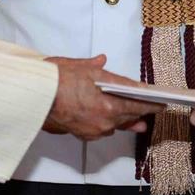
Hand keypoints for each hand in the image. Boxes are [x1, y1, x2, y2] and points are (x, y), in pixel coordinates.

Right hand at [42, 55, 162, 140]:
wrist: (34, 98)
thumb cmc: (54, 80)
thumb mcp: (79, 67)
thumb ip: (95, 67)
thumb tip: (102, 60)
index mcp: (109, 100)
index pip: (137, 101)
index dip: (151, 103)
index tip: (161, 102)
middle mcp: (105, 117)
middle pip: (129, 114)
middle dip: (141, 111)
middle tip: (154, 108)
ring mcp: (95, 128)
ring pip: (117, 124)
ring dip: (126, 119)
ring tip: (138, 120)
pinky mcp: (84, 135)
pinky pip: (103, 130)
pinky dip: (109, 124)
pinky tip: (112, 121)